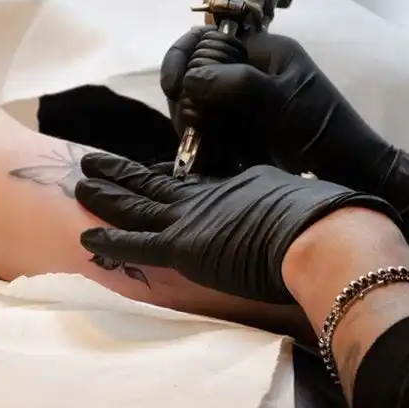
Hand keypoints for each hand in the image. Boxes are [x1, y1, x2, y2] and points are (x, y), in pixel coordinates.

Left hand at [75, 153, 398, 303]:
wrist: (322, 233)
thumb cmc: (327, 220)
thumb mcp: (305, 202)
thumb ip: (291, 207)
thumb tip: (311, 212)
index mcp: (238, 186)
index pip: (193, 183)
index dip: (167, 179)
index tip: (149, 174)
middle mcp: (209, 198)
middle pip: (156, 184)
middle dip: (123, 173)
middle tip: (96, 161)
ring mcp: (193, 220)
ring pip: (136, 205)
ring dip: (106, 194)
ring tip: (82, 181)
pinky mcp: (184, 246)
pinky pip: (135, 245)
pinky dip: (109, 240)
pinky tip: (85, 236)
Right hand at [160, 26, 408, 203]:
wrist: (353, 173)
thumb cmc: (325, 131)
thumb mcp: (281, 102)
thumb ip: (235, 84)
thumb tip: (190, 81)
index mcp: (264, 52)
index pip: (206, 41)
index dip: (183, 60)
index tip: (174, 87)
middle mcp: (252, 73)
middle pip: (196, 76)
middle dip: (186, 102)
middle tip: (190, 130)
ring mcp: (247, 105)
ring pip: (200, 108)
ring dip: (195, 128)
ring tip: (206, 151)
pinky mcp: (246, 134)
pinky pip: (213, 133)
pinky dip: (208, 146)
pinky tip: (214, 161)